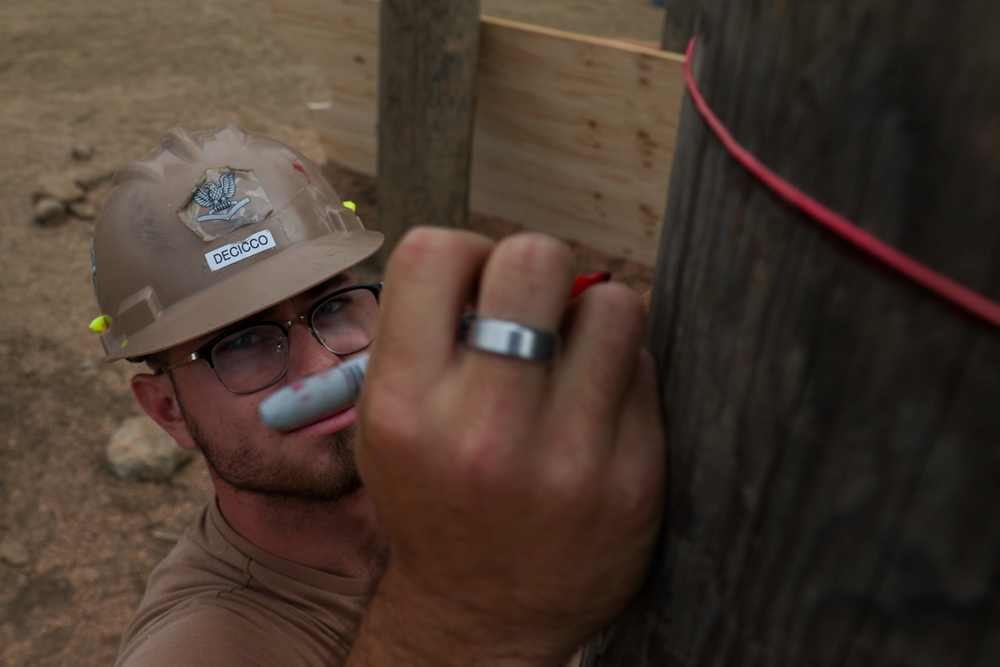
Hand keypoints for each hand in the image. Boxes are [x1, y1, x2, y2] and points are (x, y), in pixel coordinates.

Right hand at [351, 228, 664, 665]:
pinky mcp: (635, 478)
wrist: (483, 617)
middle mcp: (485, 429)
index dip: (465, 254)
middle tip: (534, 308)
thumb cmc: (434, 503)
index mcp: (406, 406)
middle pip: (535, 259)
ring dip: (594, 319)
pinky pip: (645, 368)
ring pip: (615, 305)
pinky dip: (621, 373)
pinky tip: (595, 411)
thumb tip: (491, 258)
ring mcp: (570, 456)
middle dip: (536, 268)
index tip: (478, 285)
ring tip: (572, 359)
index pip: (435, 252)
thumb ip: (422, 336)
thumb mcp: (385, 426)